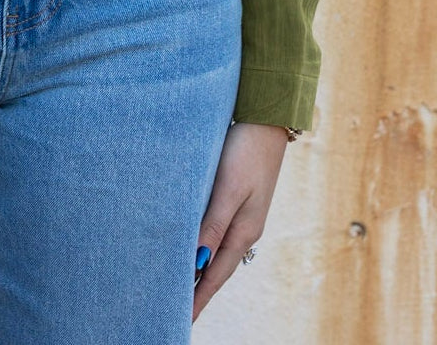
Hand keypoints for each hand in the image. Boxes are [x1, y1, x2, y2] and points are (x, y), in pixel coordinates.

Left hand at [192, 122, 287, 320]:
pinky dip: (202, 247)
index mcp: (243, 231)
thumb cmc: (246, 150)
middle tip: (174, 312)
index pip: (214, 275)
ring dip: (198, 270)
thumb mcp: (229, 187)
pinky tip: (192, 248)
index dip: (197, 299)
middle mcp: (244, 229)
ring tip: (178, 288)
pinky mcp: (236, 198)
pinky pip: (215, 232)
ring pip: (215, 251)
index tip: (180, 321)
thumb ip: (213, 223)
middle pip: (216, 269)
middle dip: (197, 292)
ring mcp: (242, 214)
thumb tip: (196, 262)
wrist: (266, 118)